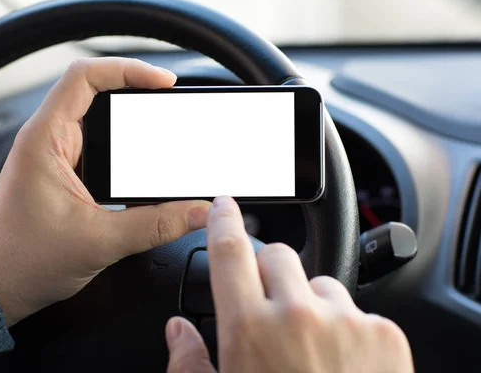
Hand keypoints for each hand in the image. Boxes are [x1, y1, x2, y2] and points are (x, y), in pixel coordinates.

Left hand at [0, 57, 210, 325]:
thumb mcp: (100, 242)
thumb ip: (156, 225)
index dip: (127, 70)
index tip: (162, 82)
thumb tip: (197, 210)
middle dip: (136, 92)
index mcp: (44, 141)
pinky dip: (125, 148)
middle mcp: (47, 140)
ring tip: (162, 127)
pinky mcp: (64, 172)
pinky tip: (143, 163)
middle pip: (95, 91)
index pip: (84, 78)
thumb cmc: (24, 261)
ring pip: (99, 119)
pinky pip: (99, 145)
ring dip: (130, 122)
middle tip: (169, 101)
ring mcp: (56, 155)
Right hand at [165, 196, 413, 372]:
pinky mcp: (384, 333)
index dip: (223, 221)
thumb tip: (177, 329)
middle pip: (278, 256)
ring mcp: (345, 321)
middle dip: (269, 274)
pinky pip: (357, 309)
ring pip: (320, 283)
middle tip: (270, 310)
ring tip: (311, 350)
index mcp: (248, 330)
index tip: (223, 205)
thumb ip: (189, 362)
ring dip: (310, 304)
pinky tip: (342, 365)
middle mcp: (296, 315)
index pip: (230, 250)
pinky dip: (347, 327)